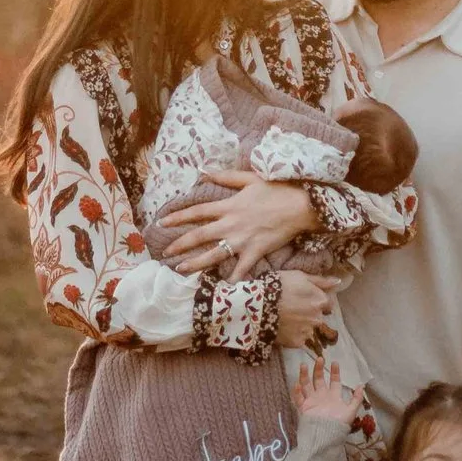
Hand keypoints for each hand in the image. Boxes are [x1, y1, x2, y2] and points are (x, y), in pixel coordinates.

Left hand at [151, 174, 316, 277]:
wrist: (300, 205)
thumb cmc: (276, 189)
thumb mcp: (249, 178)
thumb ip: (225, 176)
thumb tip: (204, 171)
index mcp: (228, 206)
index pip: (196, 212)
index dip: (177, 217)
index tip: (161, 222)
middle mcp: (231, 224)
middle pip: (199, 236)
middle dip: (179, 244)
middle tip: (165, 252)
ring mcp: (242, 240)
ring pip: (213, 254)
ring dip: (195, 263)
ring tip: (180, 270)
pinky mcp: (255, 252)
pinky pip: (241, 269)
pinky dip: (233, 279)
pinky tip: (223, 289)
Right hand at [273, 270, 339, 350]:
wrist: (258, 305)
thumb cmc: (278, 286)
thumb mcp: (300, 276)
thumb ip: (321, 281)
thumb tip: (338, 282)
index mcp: (321, 300)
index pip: (326, 303)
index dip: (314, 300)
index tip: (303, 298)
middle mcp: (318, 317)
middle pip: (317, 316)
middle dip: (309, 313)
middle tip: (292, 308)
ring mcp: (307, 331)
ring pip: (309, 329)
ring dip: (302, 325)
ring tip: (286, 318)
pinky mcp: (297, 342)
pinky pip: (299, 339)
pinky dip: (293, 335)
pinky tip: (284, 327)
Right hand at [292, 353, 364, 426]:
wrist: (326, 438)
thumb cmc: (338, 425)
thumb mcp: (350, 411)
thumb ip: (356, 399)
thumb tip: (362, 386)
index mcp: (333, 397)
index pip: (334, 382)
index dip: (334, 372)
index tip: (335, 362)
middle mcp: (322, 397)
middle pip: (318, 380)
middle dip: (318, 369)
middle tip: (319, 358)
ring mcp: (312, 402)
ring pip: (306, 385)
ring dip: (304, 375)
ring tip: (303, 365)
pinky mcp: (304, 408)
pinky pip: (298, 398)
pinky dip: (296, 392)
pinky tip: (297, 384)